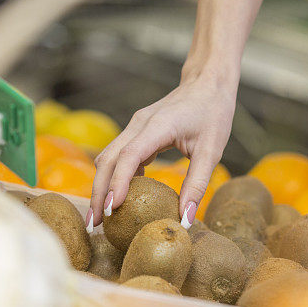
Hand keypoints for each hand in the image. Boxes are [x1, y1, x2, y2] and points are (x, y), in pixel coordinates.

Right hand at [87, 74, 236, 230]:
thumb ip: (197, 184)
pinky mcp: (135, 132)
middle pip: (107, 160)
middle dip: (99, 193)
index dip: (118, 183)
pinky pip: (117, 156)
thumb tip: (184, 219)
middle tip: (94, 224)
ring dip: (101, 187)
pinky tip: (118, 199)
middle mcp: (138, 124)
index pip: (129, 156)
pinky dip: (113, 177)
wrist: (207, 82)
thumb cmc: (213, 113)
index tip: (111, 210)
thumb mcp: (212, 151)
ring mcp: (133, 126)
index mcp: (158, 126)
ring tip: (100, 218)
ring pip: (107, 158)